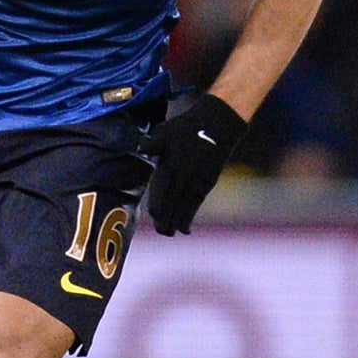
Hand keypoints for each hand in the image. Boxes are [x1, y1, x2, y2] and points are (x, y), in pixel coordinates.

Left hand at [139, 93, 247, 235]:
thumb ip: (152, 144)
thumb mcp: (166, 131)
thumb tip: (139, 147)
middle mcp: (184, 175)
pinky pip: (197, 205)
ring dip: (176, 222)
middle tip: (160, 231)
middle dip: (165, 220)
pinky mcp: (208, 183)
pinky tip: (185, 228)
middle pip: (172, 204)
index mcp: (171, 164)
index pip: (161, 192)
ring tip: (169, 233)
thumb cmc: (187, 127)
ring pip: (185, 208)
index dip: (157, 207)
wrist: (217, 124)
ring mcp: (197, 180)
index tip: (154, 215)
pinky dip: (189, 217)